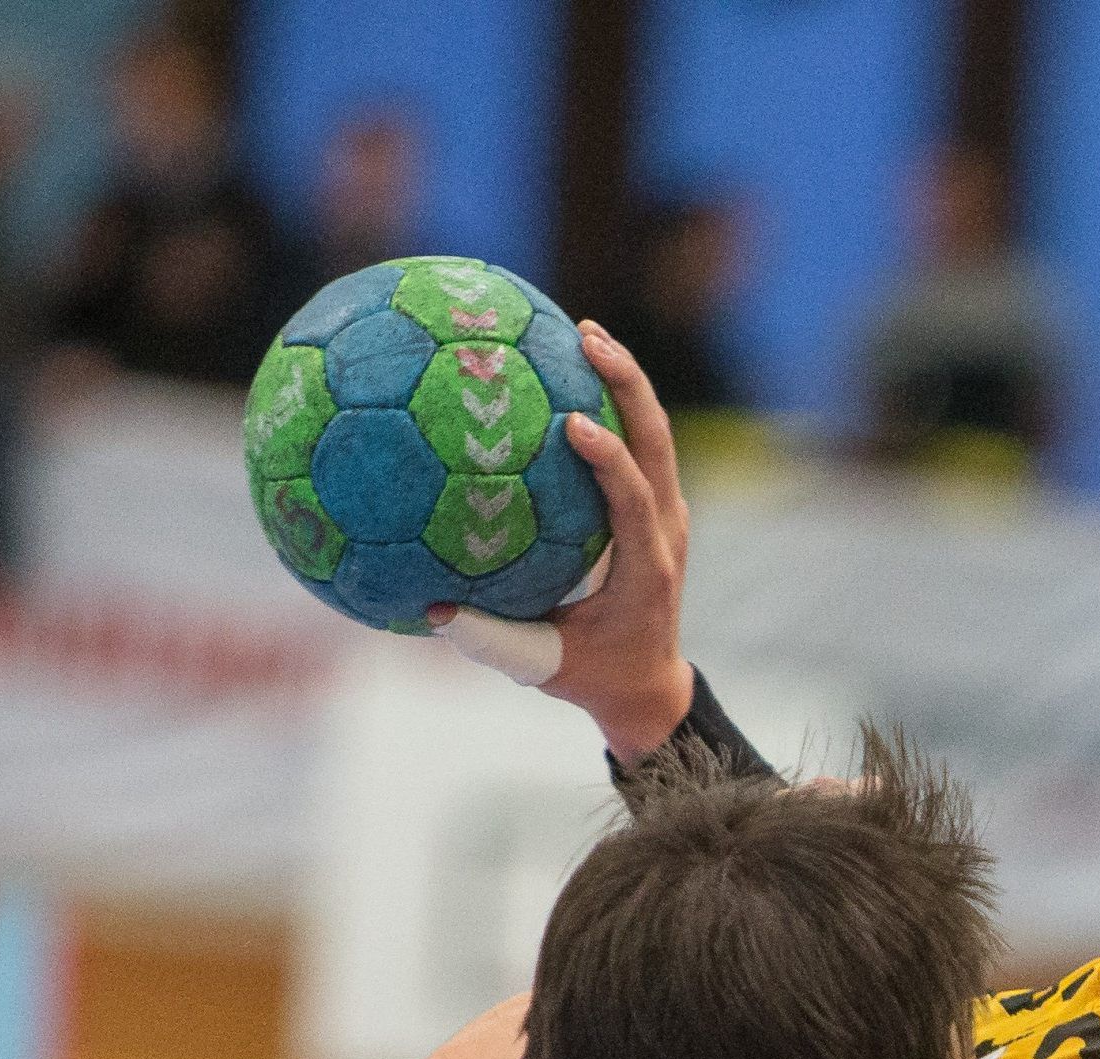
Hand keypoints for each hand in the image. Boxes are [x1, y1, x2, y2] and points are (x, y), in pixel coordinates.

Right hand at [431, 324, 694, 755]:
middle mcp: (665, 533)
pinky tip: (569, 371)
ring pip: (655, 435)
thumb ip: (492, 640)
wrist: (649, 686)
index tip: (576, 422)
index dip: (610, 460)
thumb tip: (432, 610)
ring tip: (584, 331)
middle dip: (627, 385)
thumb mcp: (542, 666)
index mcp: (645, 569)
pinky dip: (615, 404)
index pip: (633, 500)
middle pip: (657, 443)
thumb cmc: (594, 676)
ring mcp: (667, 516)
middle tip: (586, 336)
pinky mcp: (656, 509)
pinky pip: (640, 446)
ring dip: (625, 382)